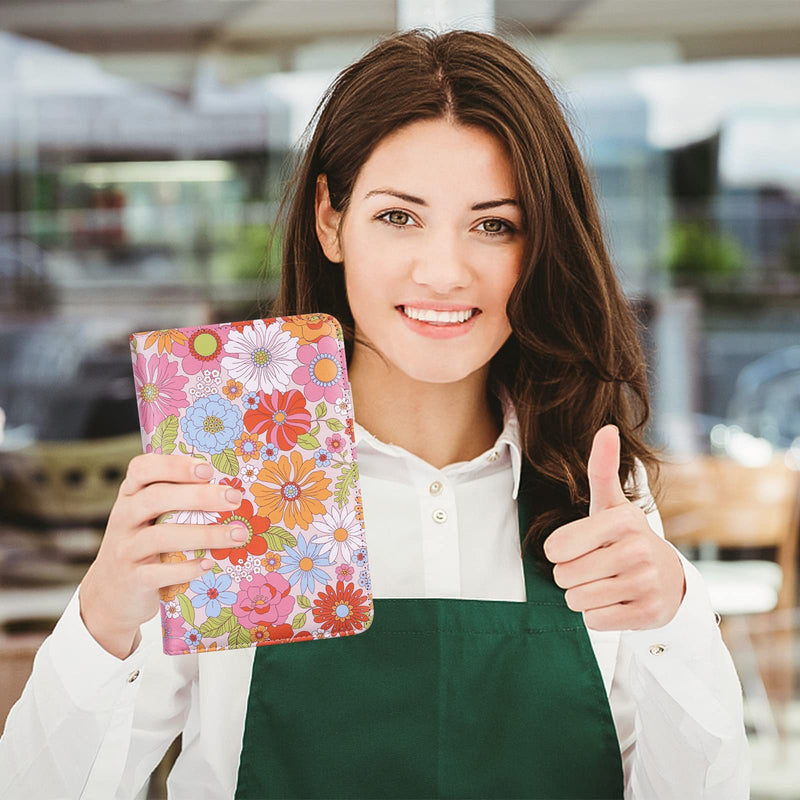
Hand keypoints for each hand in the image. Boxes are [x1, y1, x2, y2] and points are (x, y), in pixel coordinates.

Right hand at [79, 454, 247, 658]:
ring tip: (238, 535)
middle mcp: (124, 517)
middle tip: (234, 499)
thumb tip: (231, 491)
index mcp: (131, 495)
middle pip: (156, 498)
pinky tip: (209, 564)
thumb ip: (178, 501)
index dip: (174, 466)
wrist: (112, 594)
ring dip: (204, 534)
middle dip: (199, 496)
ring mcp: (125, 549)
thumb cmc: (145, 544)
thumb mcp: (151, 517)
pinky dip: (187, 568)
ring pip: (161, 536)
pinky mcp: (132, 580)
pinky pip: (159, 573)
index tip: (208, 470)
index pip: (142, 468)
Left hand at [543, 425, 685, 630]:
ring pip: (577, 600)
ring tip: (605, 582)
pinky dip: (598, 615)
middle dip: (570, 575)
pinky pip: (594, 621)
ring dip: (582, 595)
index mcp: (623, 520)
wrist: (669, 580)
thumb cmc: (625, 537)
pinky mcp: (649, 614)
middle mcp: (638, 550)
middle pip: (564, 576)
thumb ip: (602, 468)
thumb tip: (607, 427)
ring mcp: (646, 583)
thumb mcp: (611, 504)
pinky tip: (618, 601)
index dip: (558, 551)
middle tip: (595, 567)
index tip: (578, 546)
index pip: (556, 548)